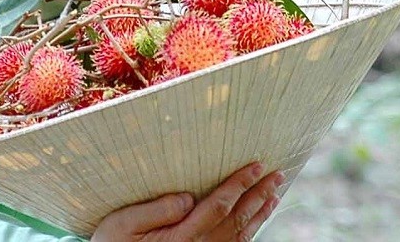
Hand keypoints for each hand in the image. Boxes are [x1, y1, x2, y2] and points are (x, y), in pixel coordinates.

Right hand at [90, 162, 282, 241]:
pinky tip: (254, 221)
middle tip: (277, 175)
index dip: (241, 183)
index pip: (220, 205)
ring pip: (240, 235)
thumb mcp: (122, 224)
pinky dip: (248, 232)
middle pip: (237, 219)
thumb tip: (187, 197)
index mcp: (182, 237)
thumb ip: (155, 210)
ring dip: (259, 214)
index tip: (257, 165)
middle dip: (259, 195)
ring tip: (273, 195)